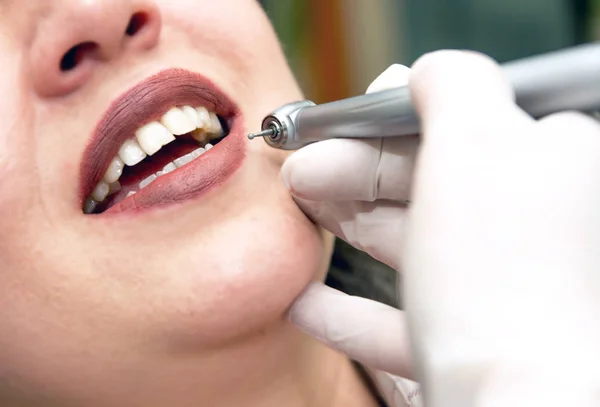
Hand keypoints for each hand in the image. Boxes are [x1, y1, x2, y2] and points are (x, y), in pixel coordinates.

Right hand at [284, 51, 599, 405]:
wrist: (516, 406)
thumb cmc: (500, 274)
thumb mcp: (476, 141)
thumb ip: (453, 85)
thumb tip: (424, 73)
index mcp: (555, 169)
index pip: (463, 126)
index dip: (390, 124)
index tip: (336, 129)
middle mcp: (533, 230)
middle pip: (429, 187)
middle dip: (354, 175)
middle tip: (301, 176)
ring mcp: (500, 292)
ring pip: (412, 248)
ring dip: (347, 230)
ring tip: (299, 217)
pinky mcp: (470, 346)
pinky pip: (400, 319)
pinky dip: (348, 311)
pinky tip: (306, 302)